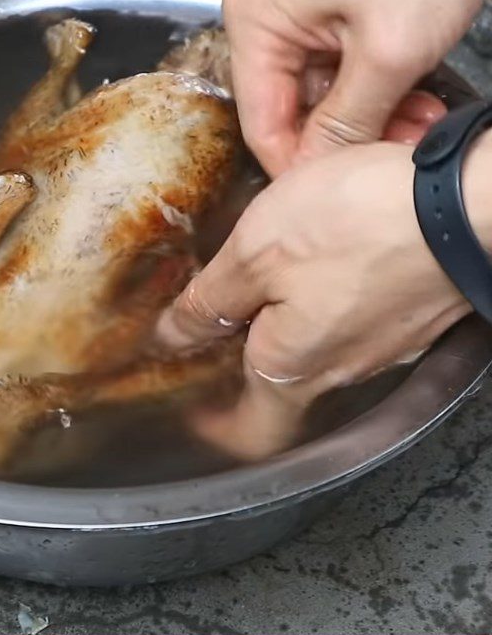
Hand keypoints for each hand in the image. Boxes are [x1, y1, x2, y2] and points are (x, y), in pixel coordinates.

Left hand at [157, 142, 474, 458]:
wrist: (465, 202)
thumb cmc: (357, 224)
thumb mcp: (255, 255)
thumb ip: (210, 302)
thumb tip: (172, 336)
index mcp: (291, 365)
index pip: (249, 432)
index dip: (215, 428)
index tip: (191, 408)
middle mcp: (342, 368)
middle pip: (284, 388)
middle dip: (244, 363)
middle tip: (217, 329)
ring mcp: (384, 344)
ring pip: (322, 352)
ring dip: (286, 328)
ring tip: (261, 287)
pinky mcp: (413, 312)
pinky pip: (355, 322)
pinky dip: (327, 305)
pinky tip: (319, 265)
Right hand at [224, 0, 491, 176]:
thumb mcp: (389, 51)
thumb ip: (346, 123)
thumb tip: (314, 177)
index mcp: (252, 20)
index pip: (261, 122)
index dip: (298, 166)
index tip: (338, 194)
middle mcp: (257, 10)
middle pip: (290, 105)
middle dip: (346, 134)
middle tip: (401, 149)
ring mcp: (289, 0)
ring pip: (318, 86)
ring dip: (368, 110)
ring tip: (419, 120)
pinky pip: (334, 58)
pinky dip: (371, 80)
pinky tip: (412, 94)